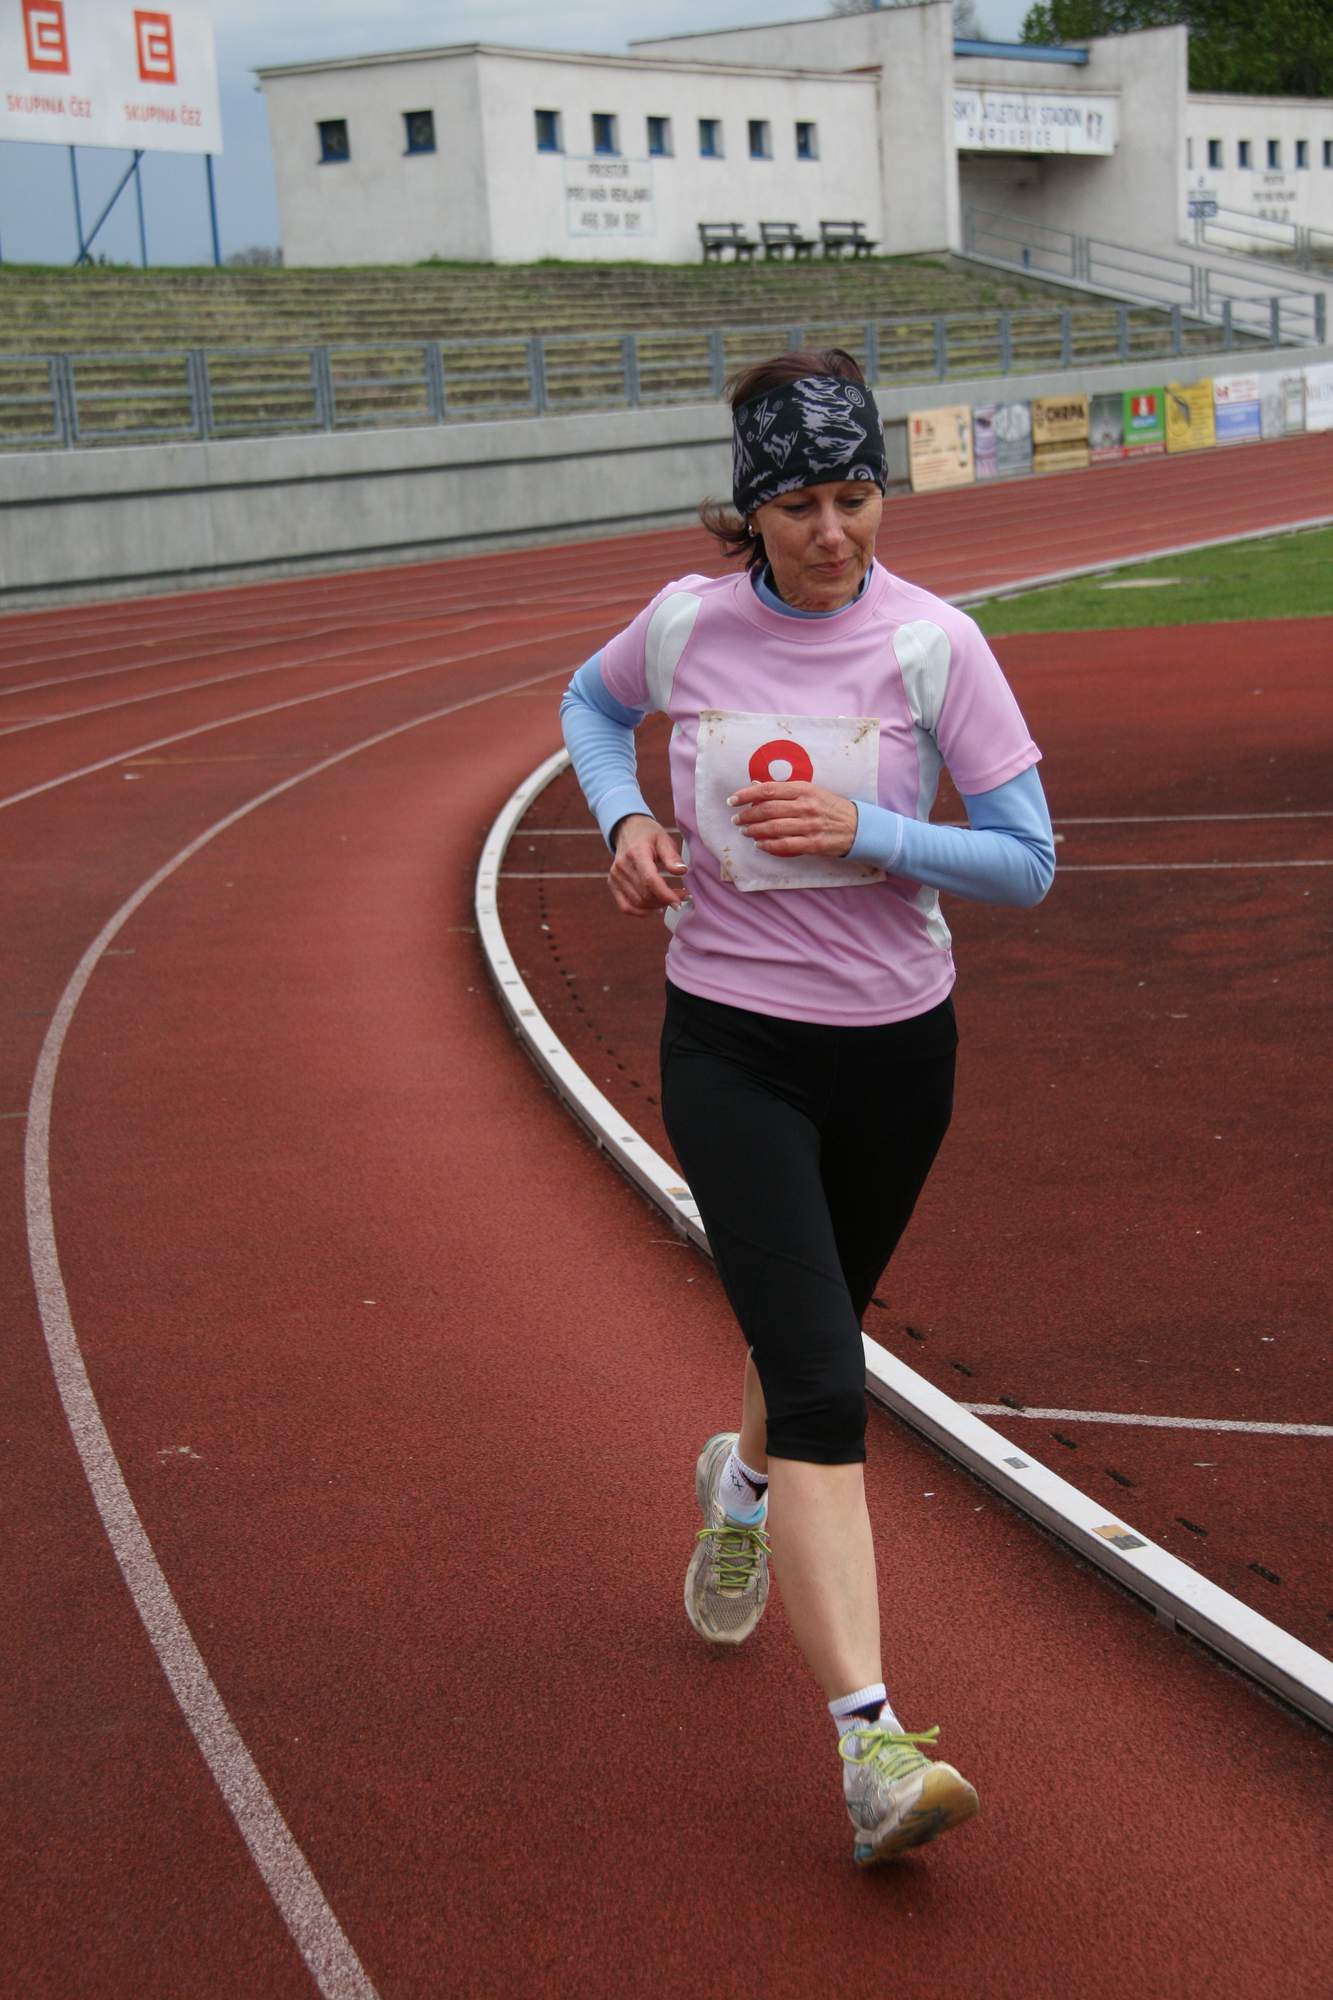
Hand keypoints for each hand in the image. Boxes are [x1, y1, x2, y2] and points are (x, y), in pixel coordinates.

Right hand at [608, 814, 688, 916]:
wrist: (627, 828)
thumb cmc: (649, 834)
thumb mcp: (664, 839)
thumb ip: (672, 856)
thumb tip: (682, 871)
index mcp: (636, 853)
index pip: (650, 880)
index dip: (666, 895)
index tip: (680, 901)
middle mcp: (622, 866)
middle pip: (645, 894)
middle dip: (665, 900)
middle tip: (681, 896)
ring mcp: (615, 876)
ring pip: (637, 903)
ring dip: (656, 906)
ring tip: (670, 900)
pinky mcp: (612, 883)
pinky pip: (625, 906)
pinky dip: (641, 912)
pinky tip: (655, 908)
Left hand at [728, 781, 858, 857]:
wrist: (858, 826)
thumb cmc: (830, 807)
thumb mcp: (810, 792)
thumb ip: (783, 790)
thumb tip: (756, 786)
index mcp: (804, 789)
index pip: (768, 790)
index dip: (746, 795)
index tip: (732, 800)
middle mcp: (806, 806)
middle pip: (768, 810)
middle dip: (747, 815)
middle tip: (736, 819)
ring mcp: (810, 825)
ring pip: (774, 827)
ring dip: (754, 830)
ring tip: (744, 831)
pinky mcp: (814, 843)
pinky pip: (786, 845)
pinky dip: (769, 845)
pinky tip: (759, 844)